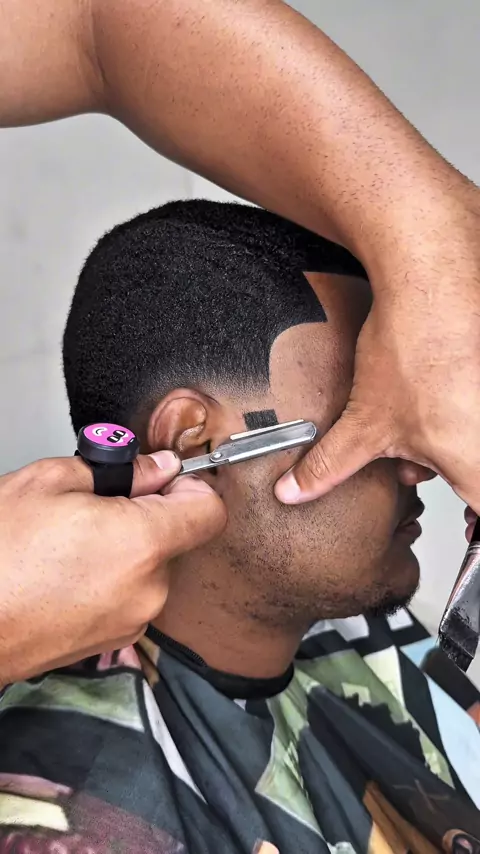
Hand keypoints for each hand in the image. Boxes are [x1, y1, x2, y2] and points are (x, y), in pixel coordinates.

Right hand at [0, 452, 225, 684]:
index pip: (210, 511)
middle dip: (145, 517)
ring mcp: (132, 620)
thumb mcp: (50, 483)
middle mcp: (149, 588)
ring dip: (125, 550)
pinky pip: (131, 596)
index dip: (191, 486)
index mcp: (142, 542)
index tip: (166, 480)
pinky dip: (111, 580)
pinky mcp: (113, 641)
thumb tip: (156, 467)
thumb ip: (120, 470)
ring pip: (150, 568)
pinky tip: (68, 573)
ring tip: (71, 545)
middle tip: (96, 508)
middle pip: (176, 538)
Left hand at [275, 190, 479, 509]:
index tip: (463, 526)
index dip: (473, 532)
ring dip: (459, 446)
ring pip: (478, 447)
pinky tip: (444, 394)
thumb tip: (295, 491)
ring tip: (431, 418)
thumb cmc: (417, 344)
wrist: (436, 274)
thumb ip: (330, 467)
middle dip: (459, 480)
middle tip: (428, 465)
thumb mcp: (366, 421)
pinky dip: (466, 416)